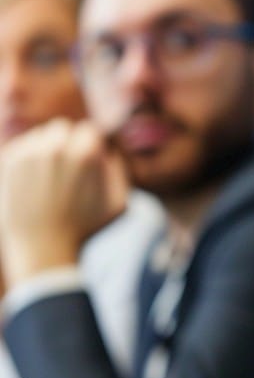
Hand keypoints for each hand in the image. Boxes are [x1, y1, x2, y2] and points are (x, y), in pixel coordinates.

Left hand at [0, 119, 128, 285]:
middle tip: (65, 169)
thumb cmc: (84, 231)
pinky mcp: (8, 161)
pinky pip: (20, 148)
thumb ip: (120, 171)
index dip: (89, 146)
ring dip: (44, 150)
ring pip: (39, 136)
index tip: (85, 161)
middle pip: (62, 127)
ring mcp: (29, 153)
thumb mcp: (119, 205)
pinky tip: (32, 183)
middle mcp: (57, 147)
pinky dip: (26, 160)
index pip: (88, 130)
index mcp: (86, 154)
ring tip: (48, 180)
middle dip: (65, 143)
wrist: (42, 250)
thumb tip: (108, 150)